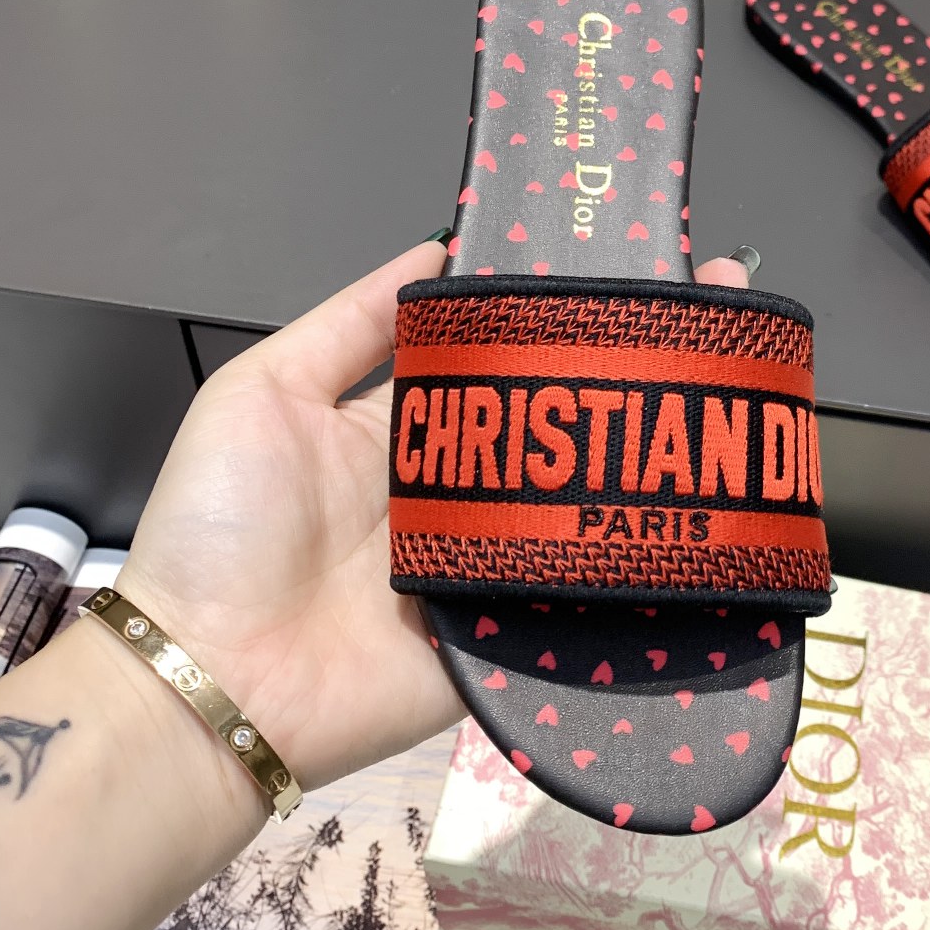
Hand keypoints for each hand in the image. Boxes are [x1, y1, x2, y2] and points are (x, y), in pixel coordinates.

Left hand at [123, 242, 751, 791]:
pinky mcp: (505, 633)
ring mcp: (484, 564)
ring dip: (633, 469)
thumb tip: (440, 248)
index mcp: (398, 430)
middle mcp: (453, 492)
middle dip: (617, 388)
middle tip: (706, 332)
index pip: (492, 365)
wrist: (209, 681)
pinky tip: (690, 515)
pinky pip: (572, 593)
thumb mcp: (262, 391)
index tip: (622, 274)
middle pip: (549, 432)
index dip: (547, 325)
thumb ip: (350, 322)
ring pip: (575, 505)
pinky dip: (618, 562)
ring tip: (721, 407)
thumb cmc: (219, 529)